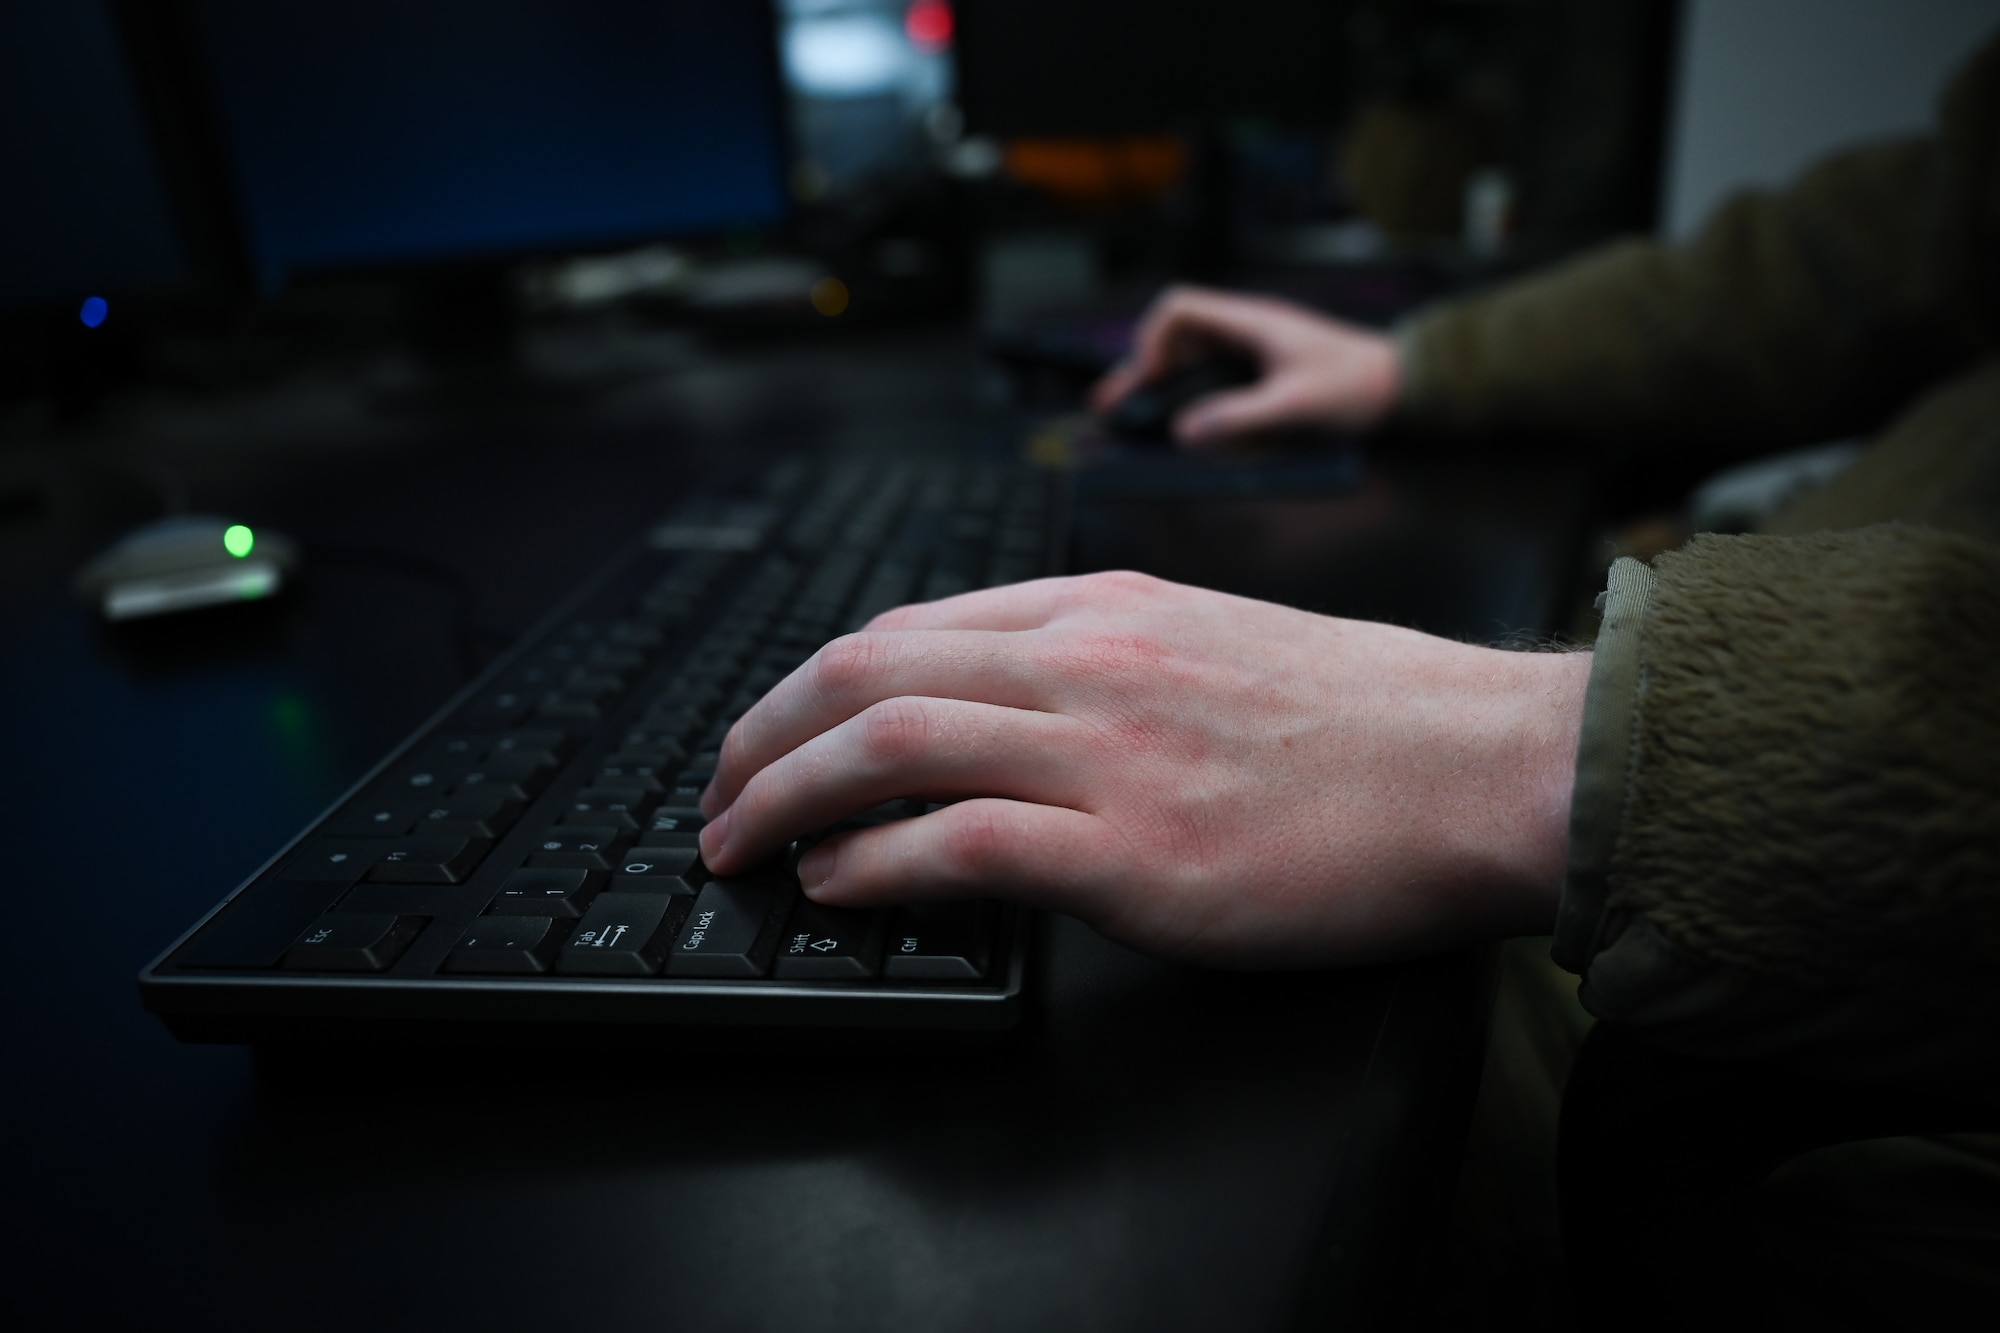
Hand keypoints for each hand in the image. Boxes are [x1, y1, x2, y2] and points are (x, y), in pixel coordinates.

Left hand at [699, 572, 1587, 968]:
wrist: (1488, 767)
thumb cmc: (1373, 720)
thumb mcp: (1216, 645)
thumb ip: (1109, 661)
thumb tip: (1010, 711)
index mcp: (1108, 607)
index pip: (912, 625)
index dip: (815, 683)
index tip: (775, 732)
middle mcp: (1091, 660)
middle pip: (869, 669)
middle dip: (762, 733)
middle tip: (718, 795)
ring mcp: (1110, 751)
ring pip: (891, 741)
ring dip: (786, 796)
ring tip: (739, 844)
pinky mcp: (1138, 851)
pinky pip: (962, 843)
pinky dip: (876, 864)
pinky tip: (837, 887)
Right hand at [1090, 286, 1402, 447]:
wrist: (1406, 384)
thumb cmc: (1358, 386)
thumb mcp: (1297, 405)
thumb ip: (1240, 417)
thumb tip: (1184, 433)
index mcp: (1251, 322)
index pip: (1180, 308)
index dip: (1153, 340)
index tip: (1149, 379)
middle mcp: (1248, 329)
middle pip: (1177, 337)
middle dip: (1142, 370)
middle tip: (1109, 406)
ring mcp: (1256, 349)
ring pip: (1194, 358)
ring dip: (1162, 384)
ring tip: (1132, 416)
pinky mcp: (1266, 370)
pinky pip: (1215, 375)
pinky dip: (1190, 394)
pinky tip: (1179, 420)